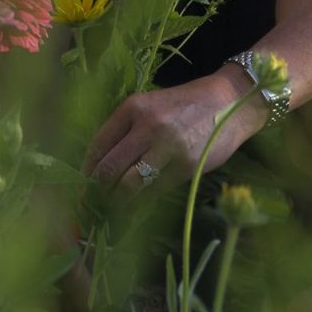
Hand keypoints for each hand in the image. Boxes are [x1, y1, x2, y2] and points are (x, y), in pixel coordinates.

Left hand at [82, 69, 265, 191]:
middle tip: (92, 205)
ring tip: (111, 209)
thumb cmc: (184, 106)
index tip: (83, 186)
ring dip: (116, 202)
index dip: (87, 171)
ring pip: (129, 185)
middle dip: (96, 192)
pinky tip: (135, 206)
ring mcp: (167, 147)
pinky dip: (141, 202)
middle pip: (109, 169)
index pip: (98, 146)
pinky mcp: (185, 167)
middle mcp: (148, 125)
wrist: (228, 103)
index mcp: (133, 107)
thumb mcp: (150, 106)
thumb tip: (100, 168)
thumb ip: (126, 131)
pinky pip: (154, 191)